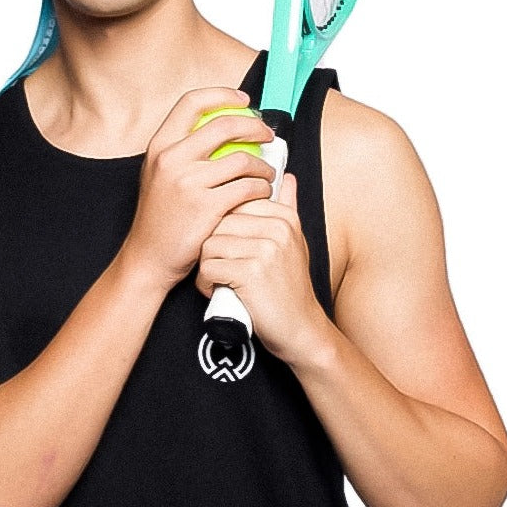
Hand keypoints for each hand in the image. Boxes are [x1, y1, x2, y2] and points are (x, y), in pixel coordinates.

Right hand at [120, 87, 276, 292]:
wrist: (148, 257)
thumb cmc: (159, 217)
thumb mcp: (158, 175)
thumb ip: (182, 151)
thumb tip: (220, 128)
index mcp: (160, 145)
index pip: (192, 102)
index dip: (222, 95)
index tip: (244, 101)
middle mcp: (171, 158)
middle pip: (224, 125)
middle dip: (254, 127)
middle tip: (267, 135)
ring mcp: (189, 182)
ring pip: (242, 159)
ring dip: (263, 166)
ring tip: (267, 174)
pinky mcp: (206, 206)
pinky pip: (247, 187)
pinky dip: (262, 188)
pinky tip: (262, 193)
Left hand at [195, 174, 326, 359]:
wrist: (301, 329)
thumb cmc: (290, 287)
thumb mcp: (294, 243)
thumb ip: (288, 207)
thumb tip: (286, 177)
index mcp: (284, 217)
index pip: (234, 203)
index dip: (222, 228)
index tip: (229, 249)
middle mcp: (277, 229)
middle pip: (218, 222)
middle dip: (211, 248)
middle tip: (219, 268)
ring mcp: (265, 249)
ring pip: (209, 244)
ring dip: (206, 266)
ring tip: (218, 281)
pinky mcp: (251, 273)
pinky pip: (209, 266)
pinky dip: (206, 283)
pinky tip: (217, 291)